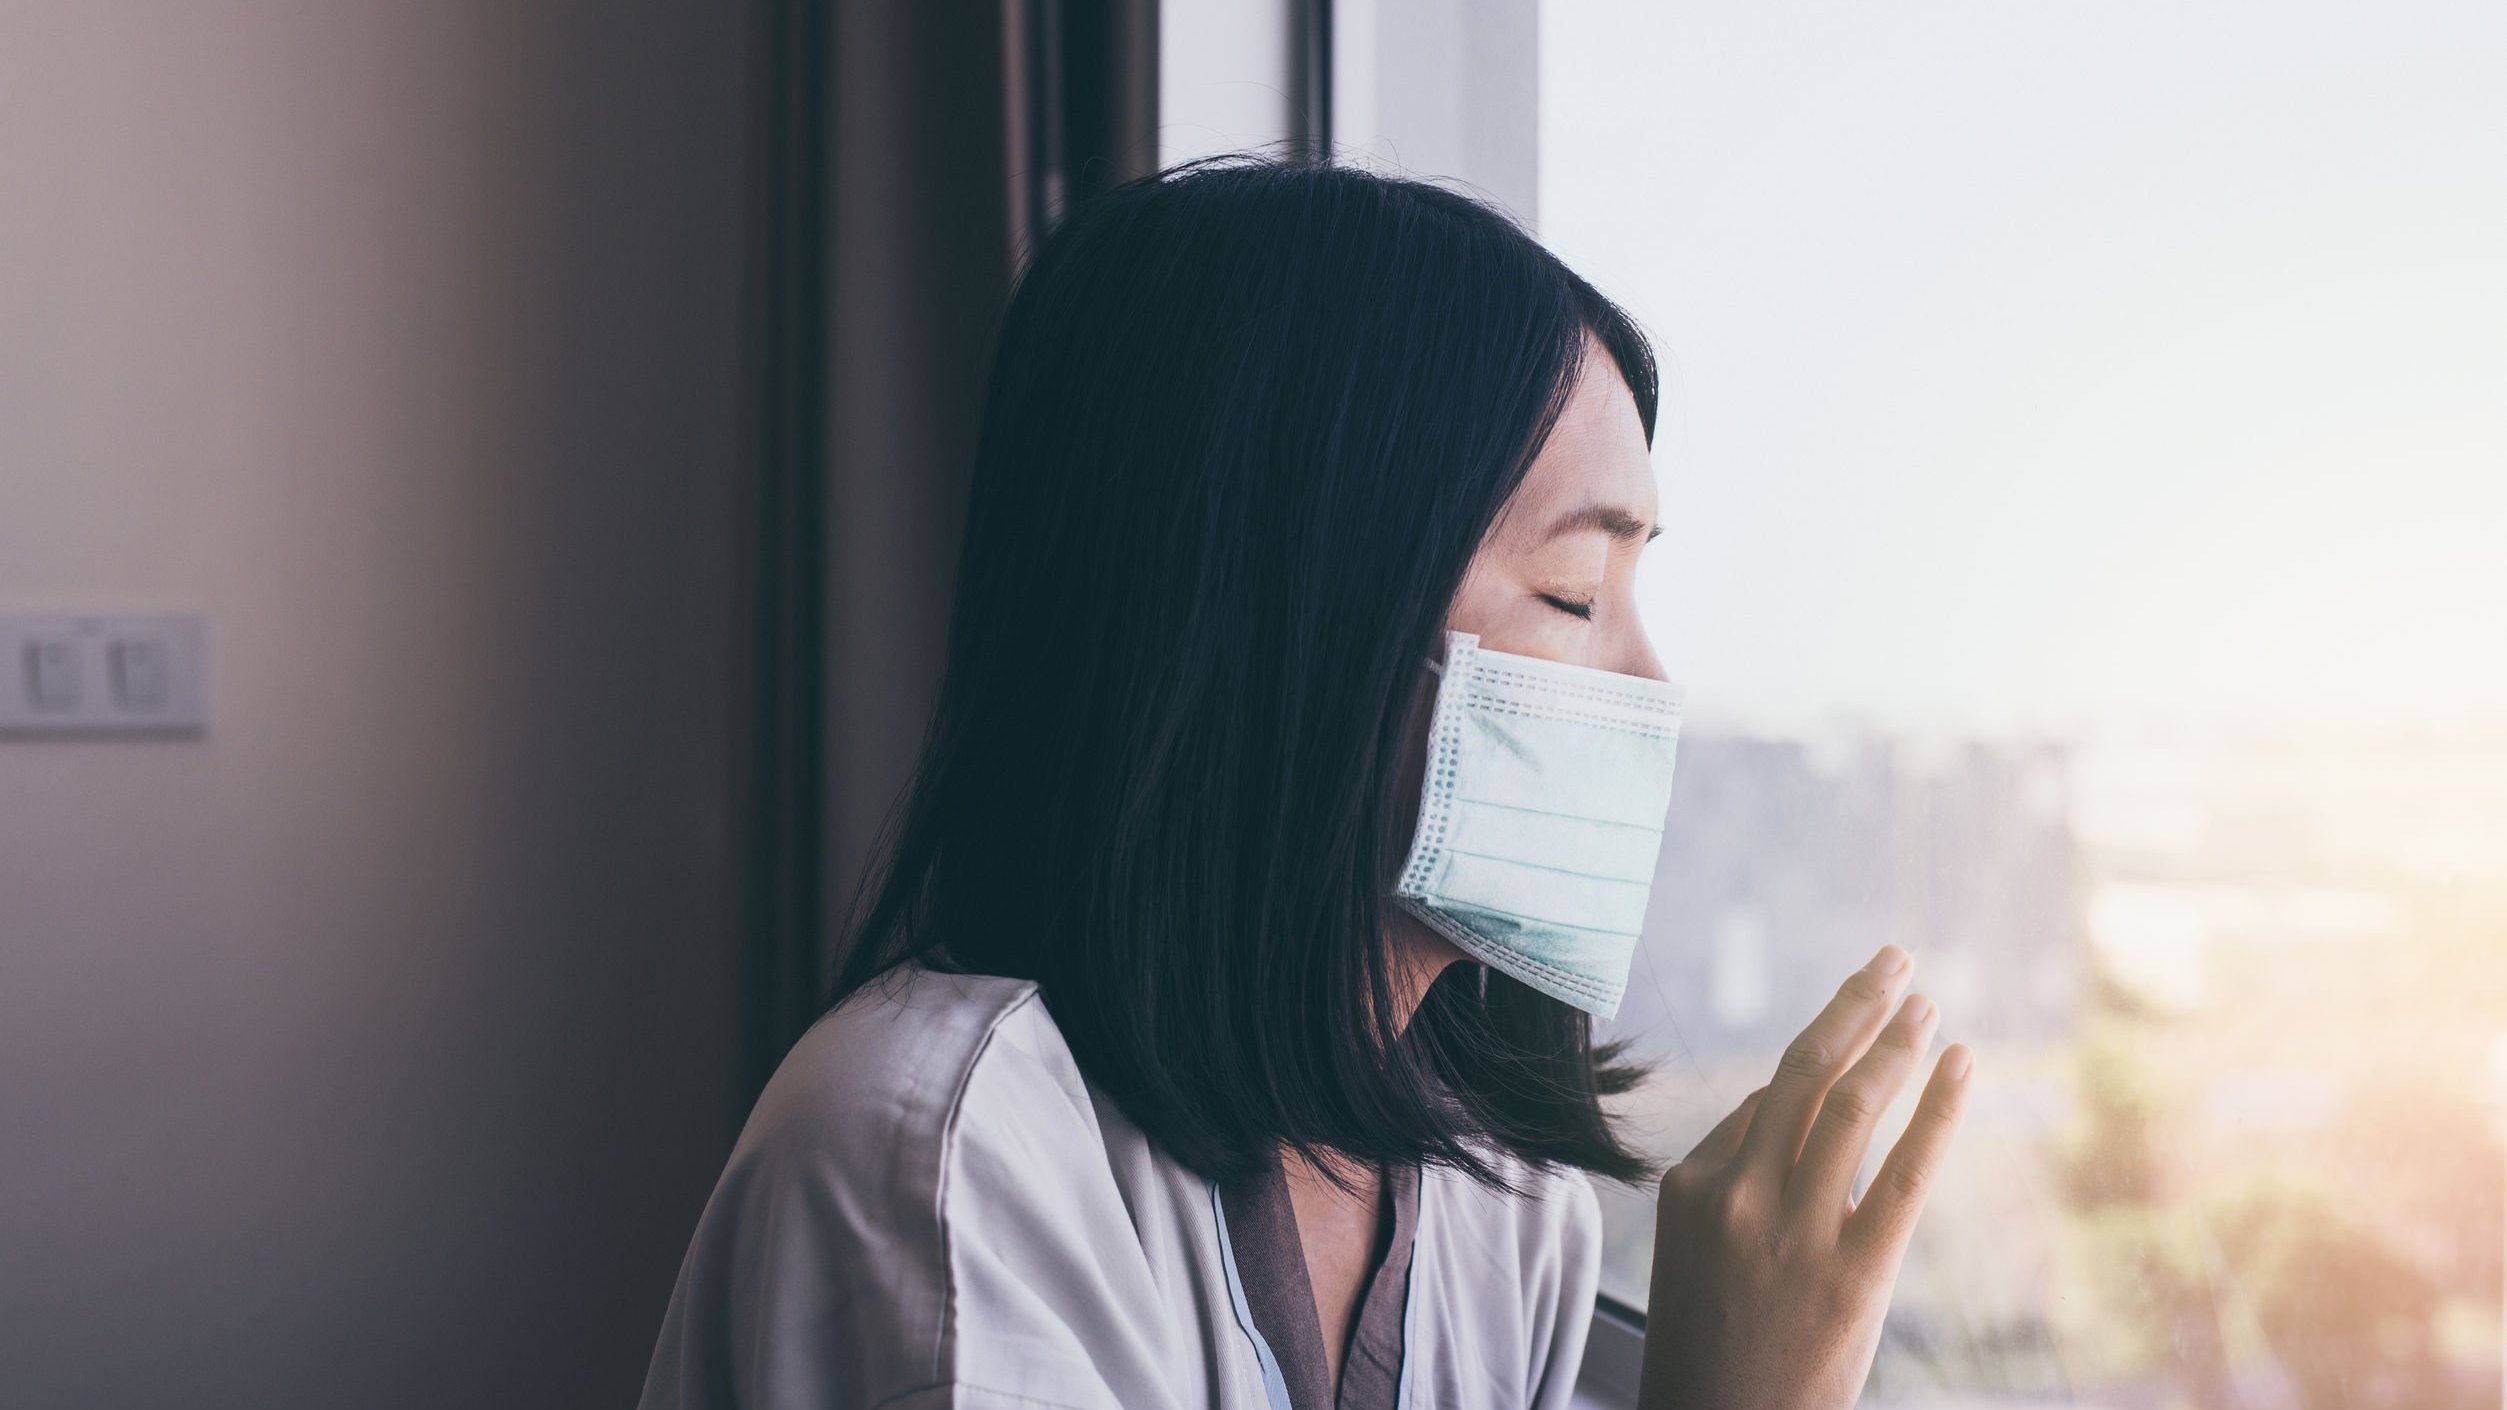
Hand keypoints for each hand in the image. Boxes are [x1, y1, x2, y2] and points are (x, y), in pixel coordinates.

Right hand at [1635, 945, 1971, 1409]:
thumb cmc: (1711, 1346)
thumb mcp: (1692, 1253)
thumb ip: (1734, 1178)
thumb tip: (1790, 1105)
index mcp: (1691, 1186)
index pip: (1765, 1099)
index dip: (1819, 1068)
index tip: (1858, 1044)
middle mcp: (1739, 1196)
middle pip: (1803, 1071)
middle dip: (1854, 1005)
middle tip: (1894, 960)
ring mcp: (1795, 1233)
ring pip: (1851, 1105)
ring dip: (1896, 1042)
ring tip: (1927, 1005)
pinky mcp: (1853, 1273)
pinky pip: (1904, 1172)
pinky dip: (1938, 1109)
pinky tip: (1962, 1064)